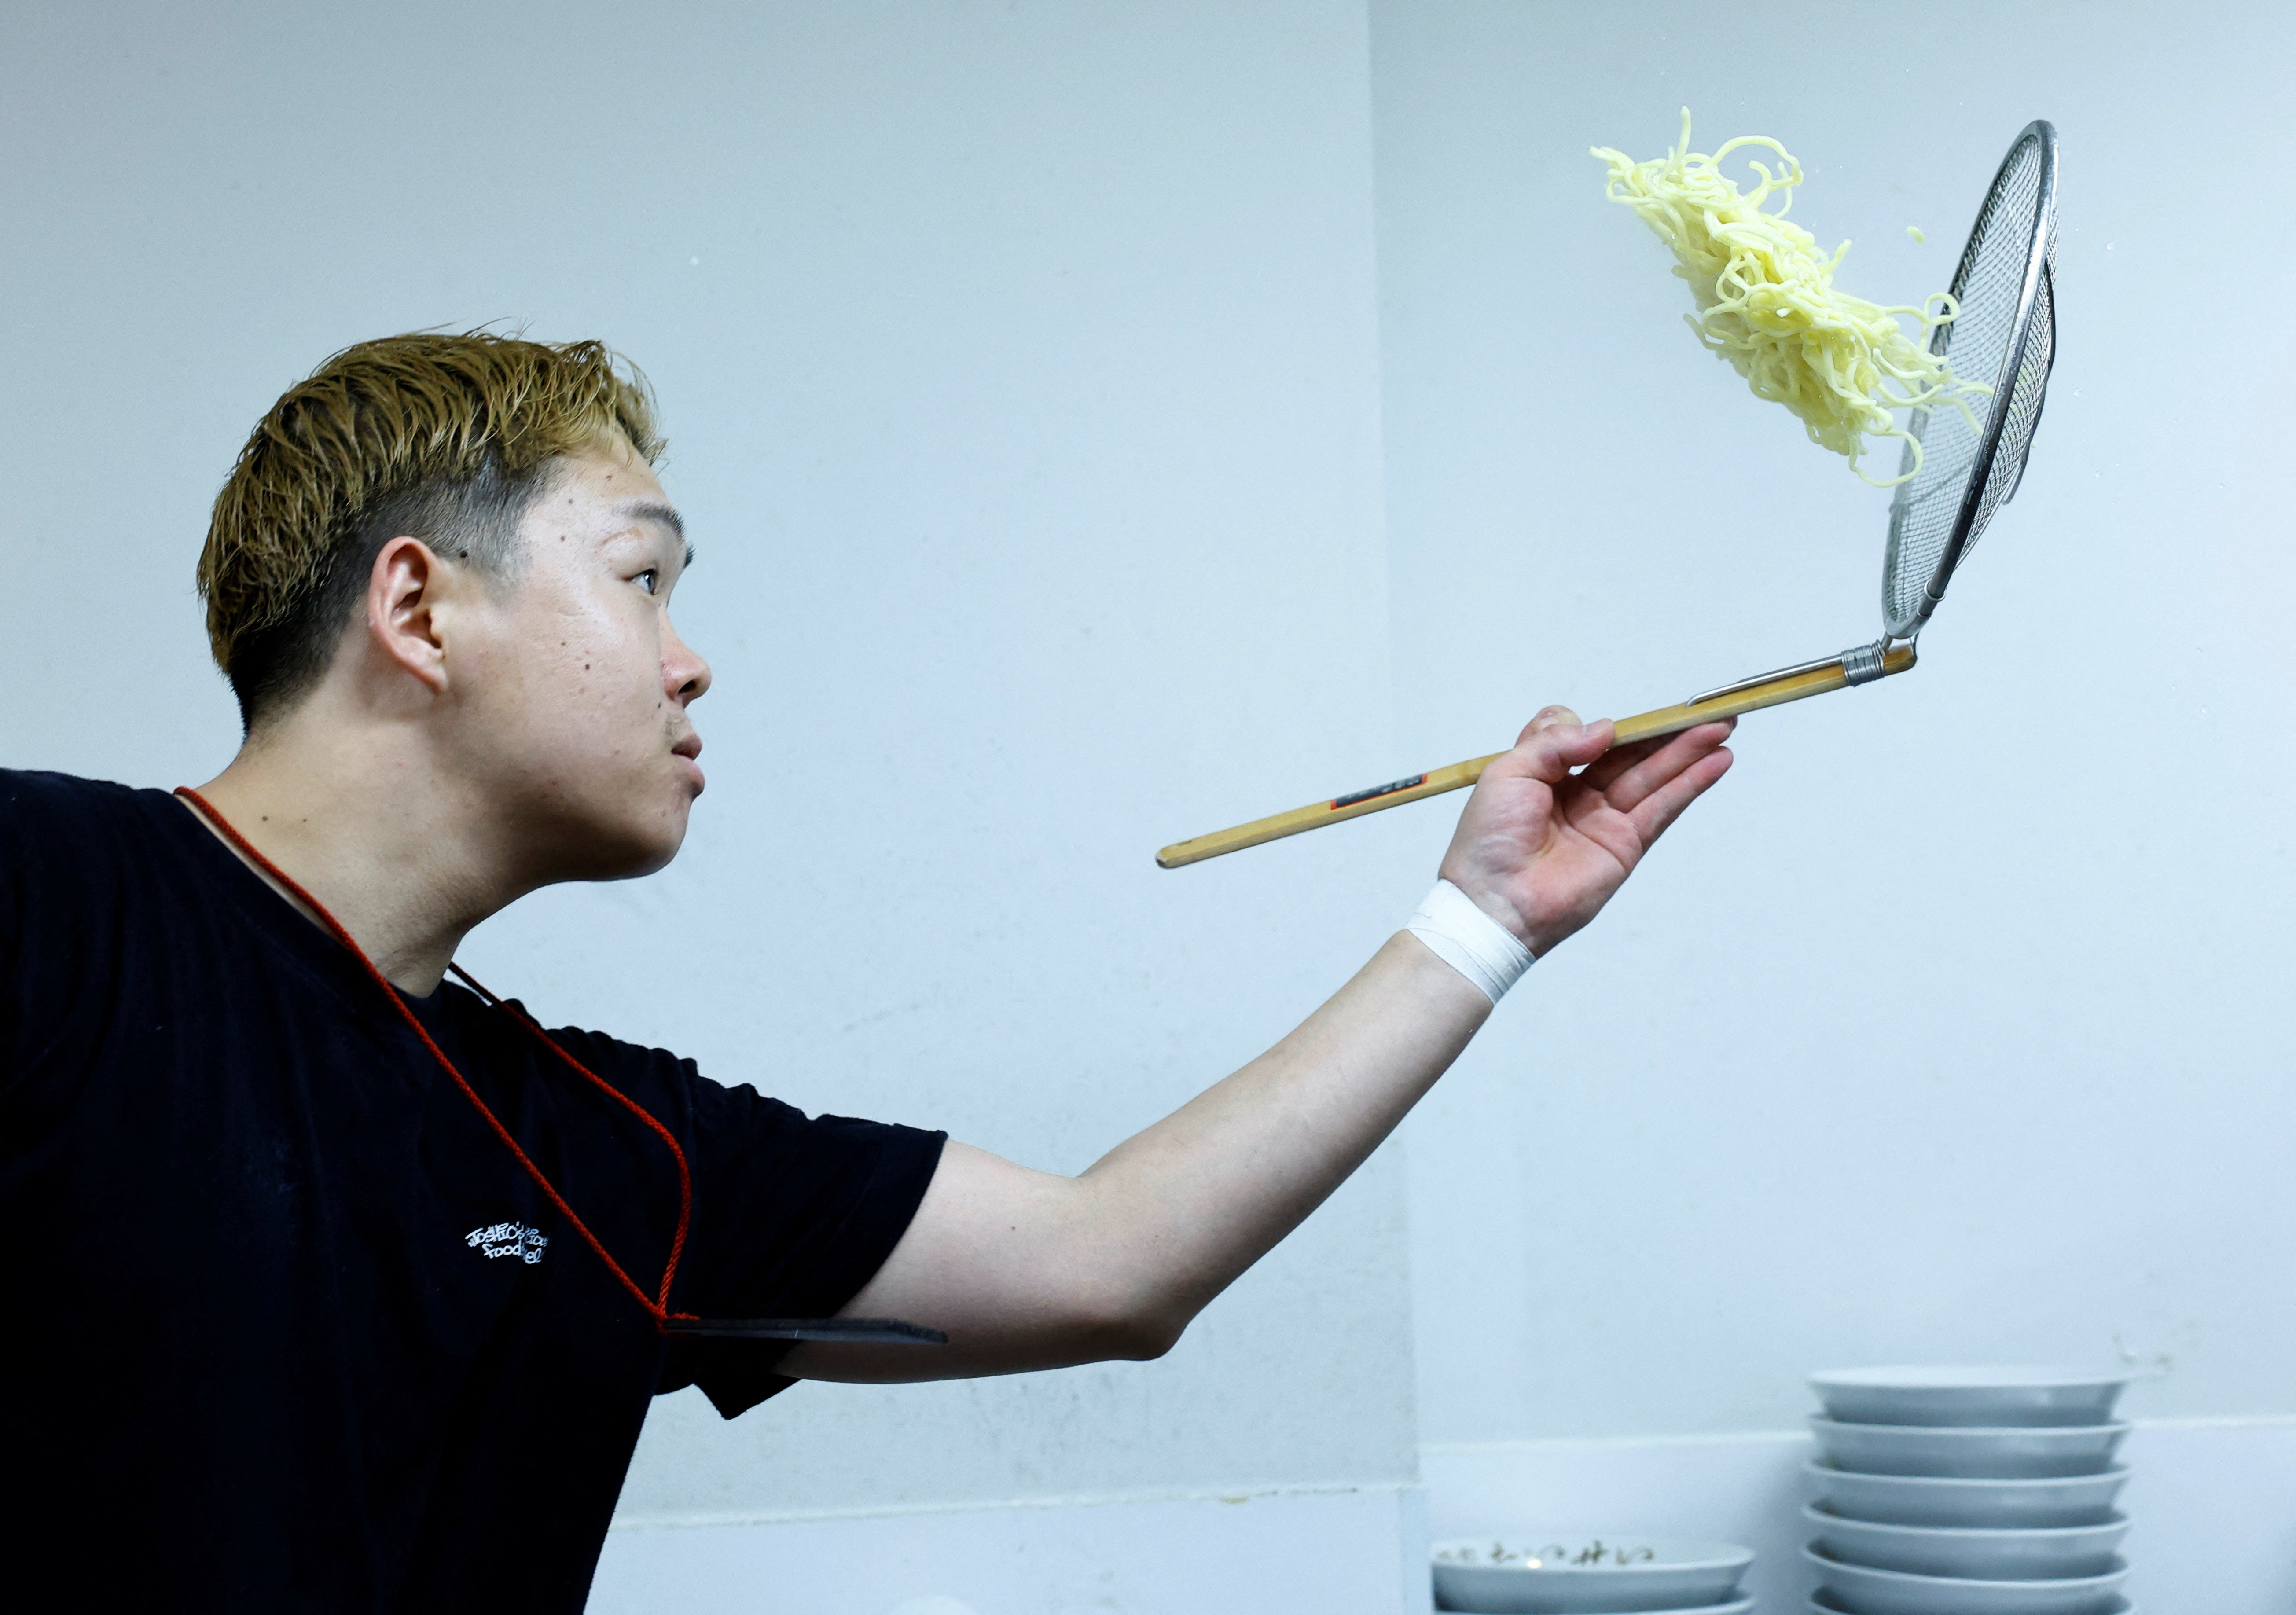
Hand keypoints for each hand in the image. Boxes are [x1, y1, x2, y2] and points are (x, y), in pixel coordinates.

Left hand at [1437, 707, 1733, 955]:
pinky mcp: (1625, 846)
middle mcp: (1578, 796)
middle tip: (1707, 710)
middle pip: (1631, 756)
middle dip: (1668, 733)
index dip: (1617, 727)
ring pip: (1653, 777)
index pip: (1590, 740)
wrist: (1495, 902)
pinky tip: (1716, 762)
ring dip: (1689, 752)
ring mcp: (1604, 821)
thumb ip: (1555, 743)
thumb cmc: (1488, 841)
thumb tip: (1604, 729)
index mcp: (1544, 775)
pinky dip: (1690, 784)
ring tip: (1723, 727)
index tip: (1631, 717)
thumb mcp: (1508, 772)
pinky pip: (1663, 808)